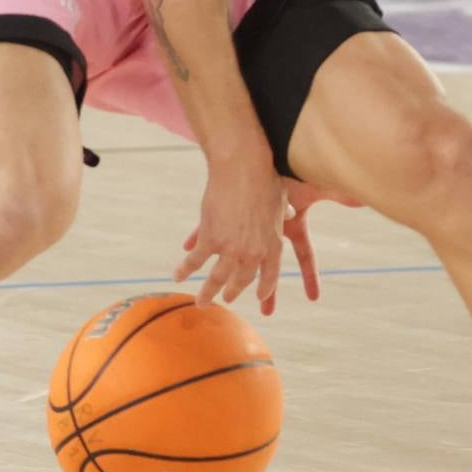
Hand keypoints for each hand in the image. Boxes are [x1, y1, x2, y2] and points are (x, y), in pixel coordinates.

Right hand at [176, 155, 287, 311]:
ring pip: (216, 278)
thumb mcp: (281, 200)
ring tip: (201, 303)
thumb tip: (293, 214)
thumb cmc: (265, 179)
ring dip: (207, 293)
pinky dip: (185, 270)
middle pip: (241, 281)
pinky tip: (177, 276)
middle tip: (226, 299)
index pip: (269, 276)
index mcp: (273, 245)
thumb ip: (284, 213)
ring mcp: (231, 248)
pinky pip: (195, 261)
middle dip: (232, 292)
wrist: (243, 168)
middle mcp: (253, 252)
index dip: (264, 288)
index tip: (259, 297)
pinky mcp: (210, 239)